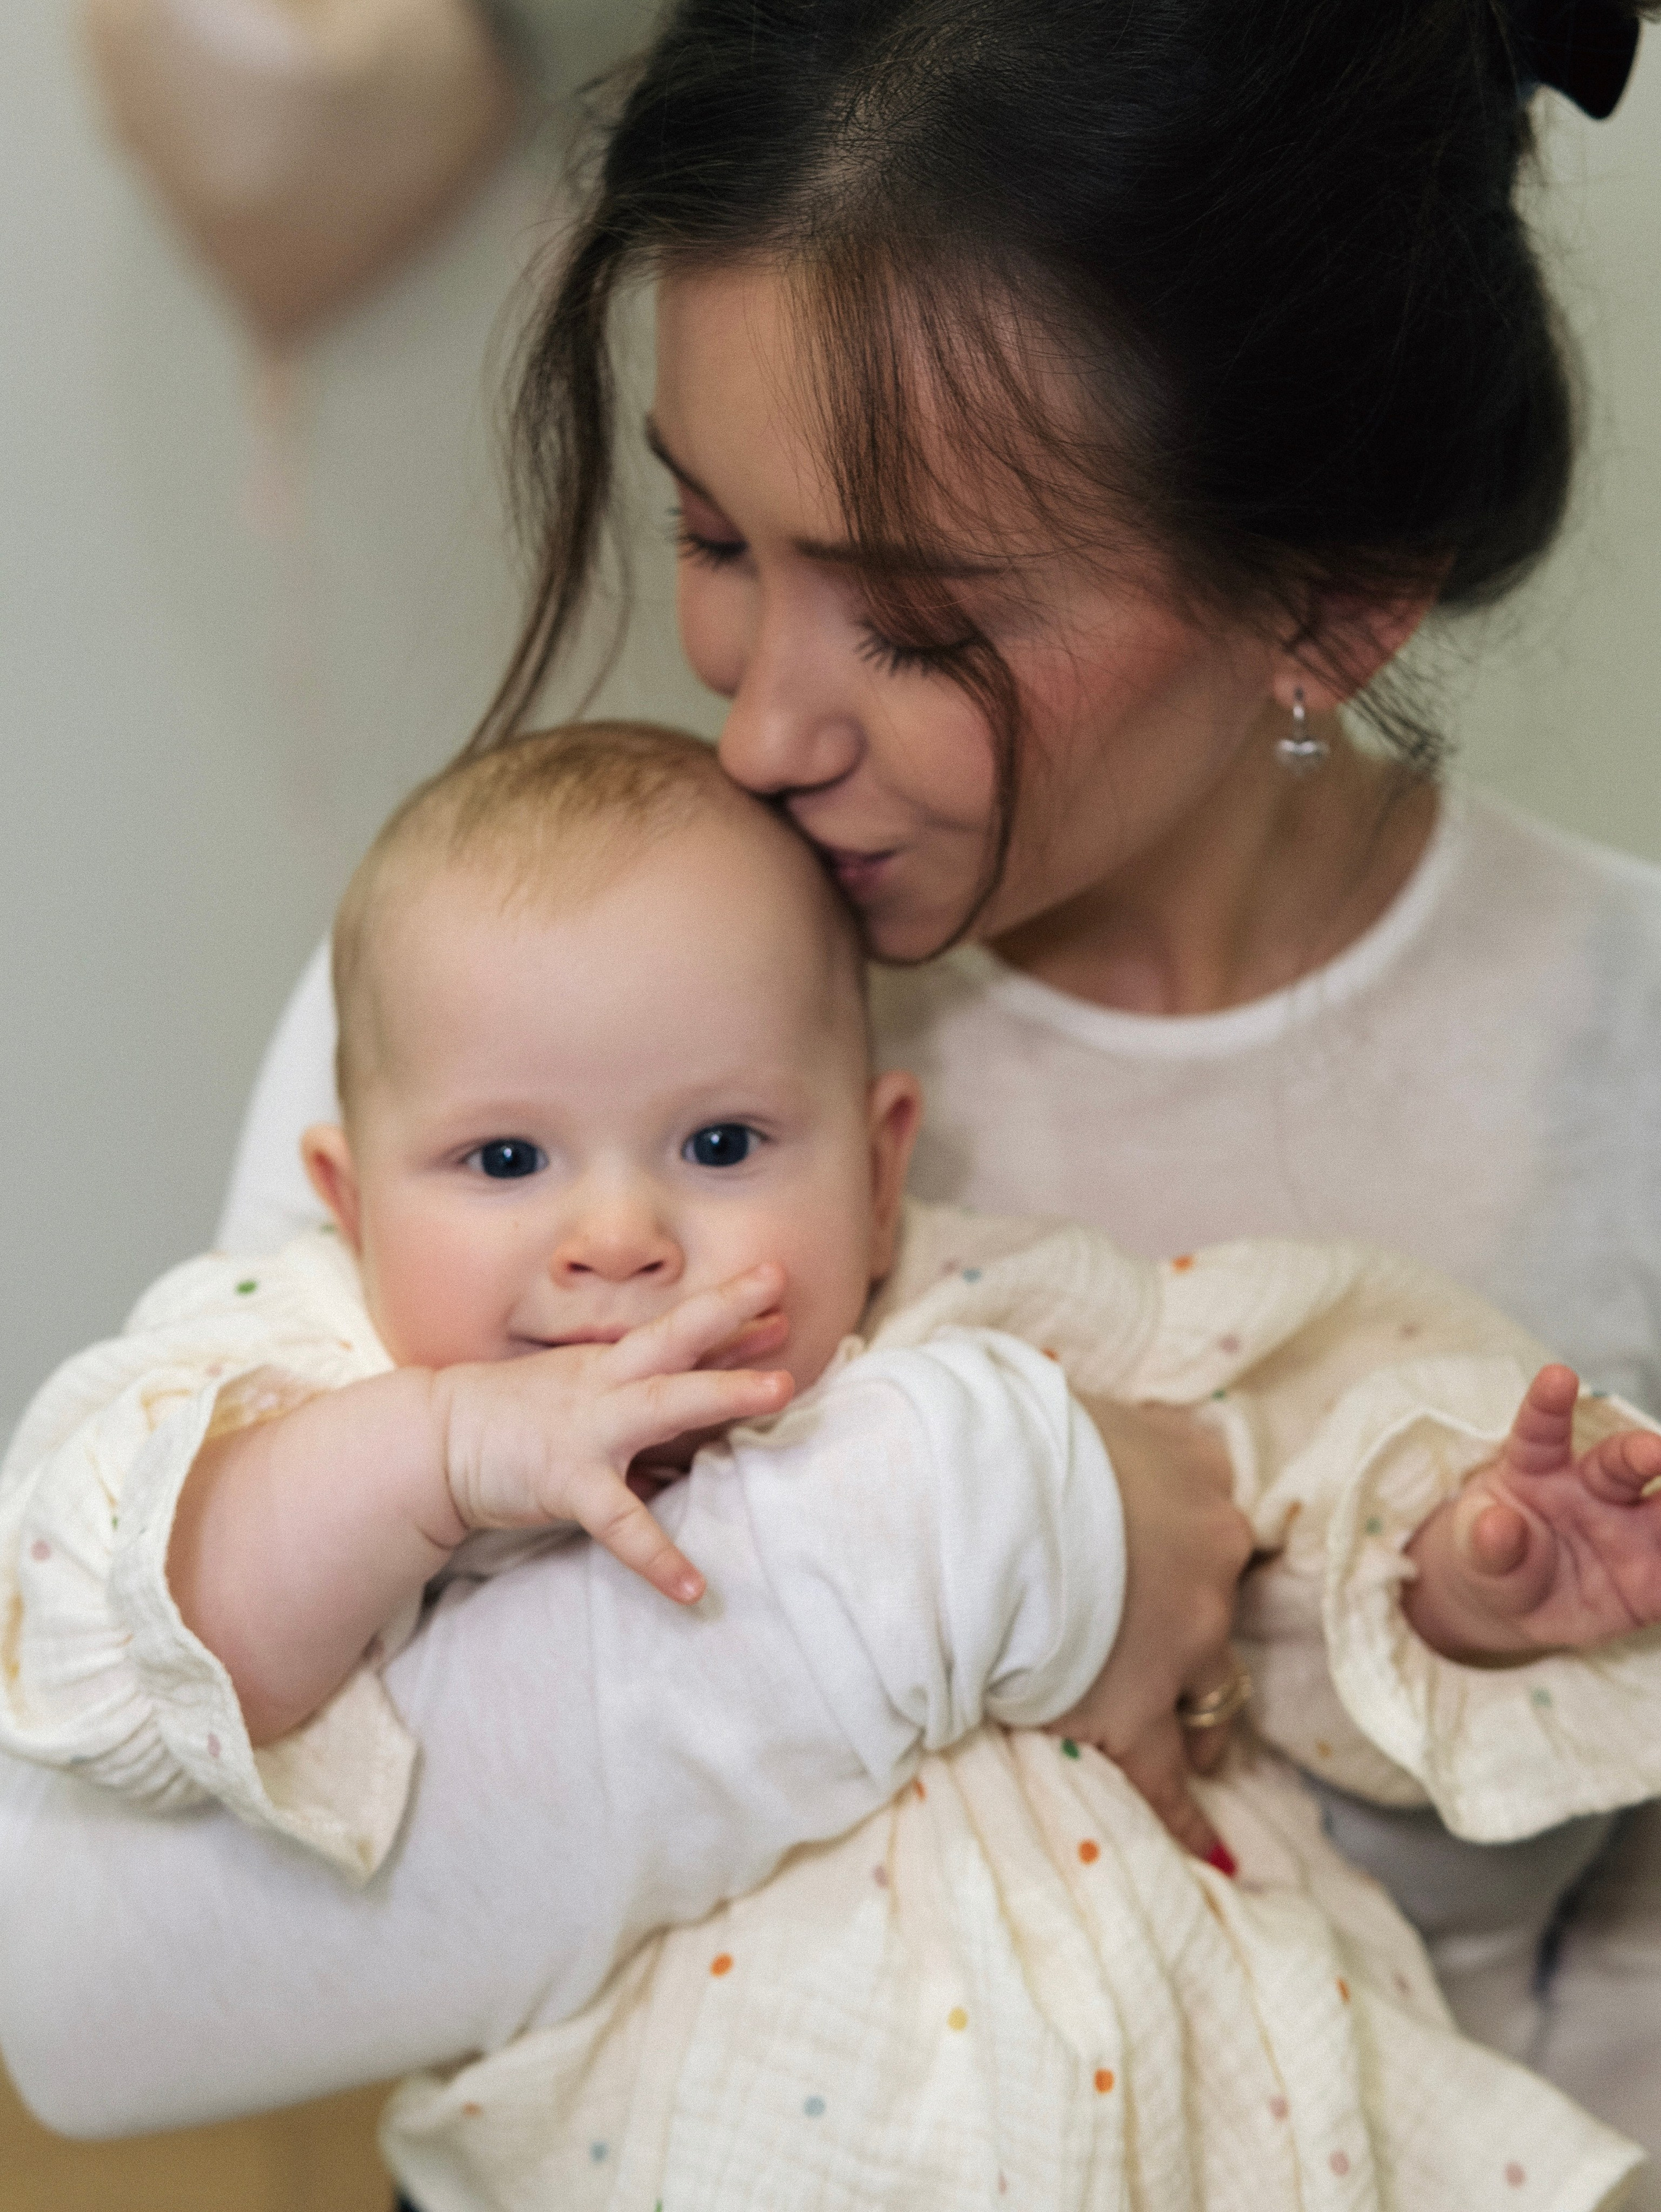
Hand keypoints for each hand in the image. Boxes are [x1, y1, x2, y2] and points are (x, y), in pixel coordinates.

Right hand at [433, 1266, 793, 1603]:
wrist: (437, 1442)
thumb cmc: (520, 1417)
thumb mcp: (588, 1394)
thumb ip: (652, 1400)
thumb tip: (722, 1404)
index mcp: (611, 1364)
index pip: (678, 1330)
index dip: (728, 1308)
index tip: (776, 1285)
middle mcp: (605, 1385)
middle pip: (674, 1340)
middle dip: (729, 1318)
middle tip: (786, 1303)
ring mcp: (587, 1430)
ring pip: (661, 1403)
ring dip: (721, 1391)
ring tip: (781, 1390)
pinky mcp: (566, 1482)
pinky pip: (620, 1522)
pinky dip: (657, 1556)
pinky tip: (693, 1588)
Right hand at [1049, 1396, 1253, 1866]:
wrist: (971, 1505)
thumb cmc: (1004, 1437)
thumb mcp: (1072, 1402)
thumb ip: (1109, 1425)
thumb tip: (1089, 1427)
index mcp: (1195, 1468)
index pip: (1214, 1504)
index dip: (1189, 1535)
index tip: (1174, 1551)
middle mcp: (1210, 1551)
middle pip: (1219, 1598)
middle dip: (1197, 1625)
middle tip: (1171, 1646)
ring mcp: (1184, 1637)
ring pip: (1215, 1691)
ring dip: (1205, 1717)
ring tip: (1202, 1746)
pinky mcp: (1140, 1710)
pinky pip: (1169, 1776)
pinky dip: (1187, 1814)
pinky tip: (1211, 1848)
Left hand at [1404, 1364, 1660, 1661]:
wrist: (1515, 1604)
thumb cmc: (1494, 1556)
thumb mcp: (1477, 1553)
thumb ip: (1487, 1542)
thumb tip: (1496, 1524)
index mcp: (1537, 1467)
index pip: (1542, 1428)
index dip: (1549, 1402)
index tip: (1556, 1377)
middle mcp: (1593, 1487)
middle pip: (1622, 1461)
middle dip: (1645, 1452)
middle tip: (1657, 1452)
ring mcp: (1629, 1528)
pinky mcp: (1652, 1579)